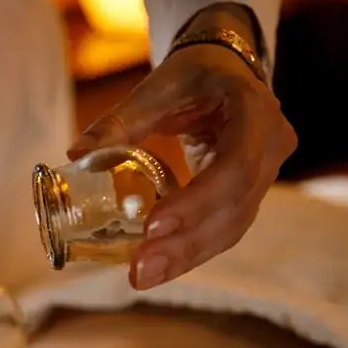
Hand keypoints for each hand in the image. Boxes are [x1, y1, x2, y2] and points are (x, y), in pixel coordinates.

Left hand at [68, 17, 295, 290]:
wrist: (226, 71)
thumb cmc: (192, 75)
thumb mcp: (156, 89)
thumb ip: (118, 122)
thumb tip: (75, 154)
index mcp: (254, 112)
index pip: (234, 167)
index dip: (196, 202)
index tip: (152, 225)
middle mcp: (271, 146)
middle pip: (233, 208)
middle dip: (184, 243)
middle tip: (140, 271)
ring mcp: (267, 174)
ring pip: (232, 227)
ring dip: (186, 256)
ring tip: (142, 277)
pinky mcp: (250, 194)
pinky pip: (225, 229)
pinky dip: (191, 250)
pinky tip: (159, 268)